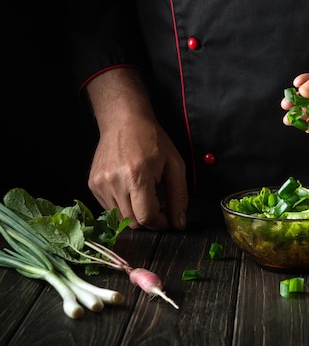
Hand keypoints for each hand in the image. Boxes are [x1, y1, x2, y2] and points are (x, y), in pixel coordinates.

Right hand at [86, 68, 187, 230]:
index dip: (161, 224)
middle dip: (149, 220)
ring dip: (136, 214)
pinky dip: (123, 206)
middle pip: (132, 222)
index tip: (169, 220)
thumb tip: (179, 224)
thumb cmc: (153, 140)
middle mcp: (115, 182)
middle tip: (159, 207)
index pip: (146, 217)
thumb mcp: (175, 164)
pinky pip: (110, 209)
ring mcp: (100, 184)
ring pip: (120, 218)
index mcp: (137, 176)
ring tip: (145, 196)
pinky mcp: (92, 185)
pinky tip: (131, 190)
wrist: (124, 121)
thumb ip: (179, 196)